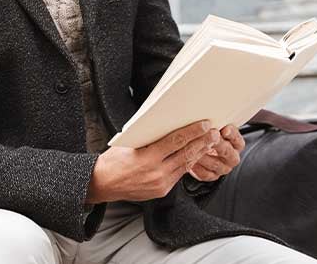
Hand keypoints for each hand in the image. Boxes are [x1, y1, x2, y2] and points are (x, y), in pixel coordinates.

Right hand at [86, 119, 221, 203]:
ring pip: (185, 165)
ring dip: (198, 153)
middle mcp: (156, 173)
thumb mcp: (129, 144)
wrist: (102, 184)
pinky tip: (194, 155)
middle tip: (213, 133)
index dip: (192, 132)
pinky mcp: (161, 191)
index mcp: (147, 158)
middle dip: (202, 142)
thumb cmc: (113, 161)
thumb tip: (169, 125)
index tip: (204, 125)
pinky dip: (188, 163)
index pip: (175, 141)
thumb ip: (150, 138)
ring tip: (209, 143)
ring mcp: (160, 184)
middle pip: (185, 154)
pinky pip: (178, 175)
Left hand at [188, 124, 244, 181]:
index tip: (224, 129)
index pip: (238, 140)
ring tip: (194, 147)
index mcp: (236, 144)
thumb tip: (210, 109)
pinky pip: (206, 174)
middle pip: (227, 152)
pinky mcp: (211, 176)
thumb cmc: (207, 133)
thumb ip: (215, 123)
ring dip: (204, 155)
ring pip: (215, 164)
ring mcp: (223, 168)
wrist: (196, 147)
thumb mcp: (213, 126)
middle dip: (217, 144)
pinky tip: (190, 159)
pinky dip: (197, 168)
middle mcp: (232, 157)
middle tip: (208, 137)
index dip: (232, 135)